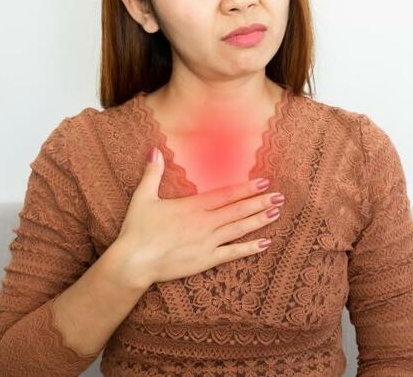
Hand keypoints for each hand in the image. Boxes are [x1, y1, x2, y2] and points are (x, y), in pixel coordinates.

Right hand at [113, 147, 283, 288]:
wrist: (133, 262)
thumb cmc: (136, 230)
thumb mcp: (142, 197)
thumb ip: (152, 173)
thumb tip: (155, 149)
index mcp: (192, 206)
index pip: (225, 194)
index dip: (246, 188)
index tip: (263, 181)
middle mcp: (204, 222)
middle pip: (238, 209)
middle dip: (260, 202)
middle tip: (280, 196)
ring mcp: (207, 242)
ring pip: (239, 229)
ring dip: (259, 220)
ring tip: (276, 212)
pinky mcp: (206, 260)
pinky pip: (232, 253)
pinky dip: (249, 248)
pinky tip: (265, 243)